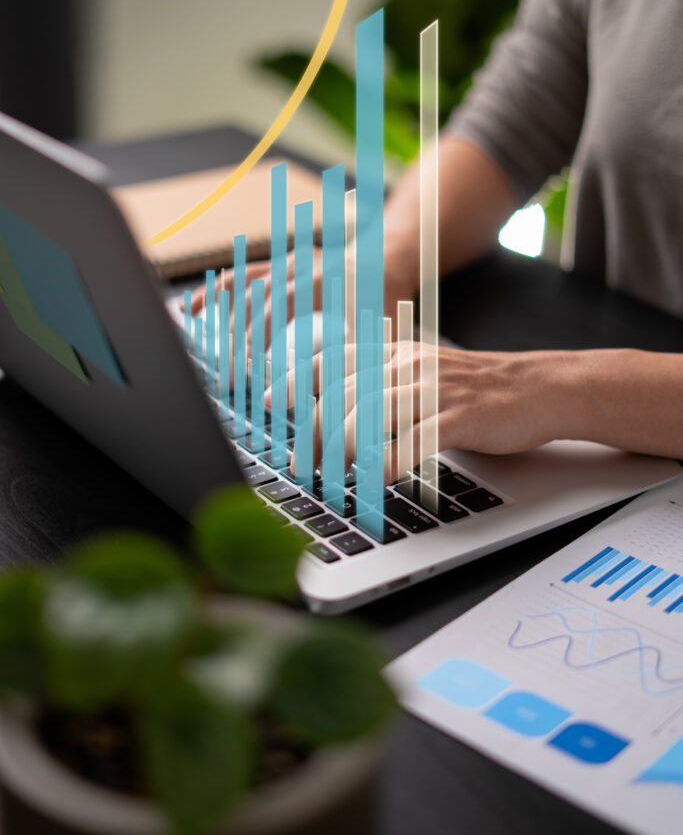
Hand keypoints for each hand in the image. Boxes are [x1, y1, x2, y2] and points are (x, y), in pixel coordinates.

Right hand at [185, 245, 417, 355]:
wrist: (387, 261)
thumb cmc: (382, 301)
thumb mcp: (375, 331)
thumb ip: (356, 360)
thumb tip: (340, 402)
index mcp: (322, 279)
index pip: (279, 307)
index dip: (257, 334)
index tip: (241, 362)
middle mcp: (300, 265)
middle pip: (255, 298)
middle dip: (235, 336)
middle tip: (225, 372)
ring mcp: (286, 261)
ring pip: (242, 282)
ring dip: (217, 312)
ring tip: (201, 342)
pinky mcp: (278, 263)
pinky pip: (241, 275)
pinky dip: (216, 291)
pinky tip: (192, 307)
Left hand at [275, 345, 573, 481]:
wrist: (540, 387)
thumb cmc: (479, 390)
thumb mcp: (425, 376)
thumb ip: (385, 388)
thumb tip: (340, 414)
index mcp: (397, 354)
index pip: (335, 364)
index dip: (298, 382)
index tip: (270, 402)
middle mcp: (410, 366)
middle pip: (345, 397)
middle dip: (314, 434)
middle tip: (301, 465)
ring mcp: (434, 390)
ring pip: (371, 417)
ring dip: (343, 452)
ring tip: (330, 478)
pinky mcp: (459, 416)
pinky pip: (414, 440)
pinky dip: (390, 462)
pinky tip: (379, 479)